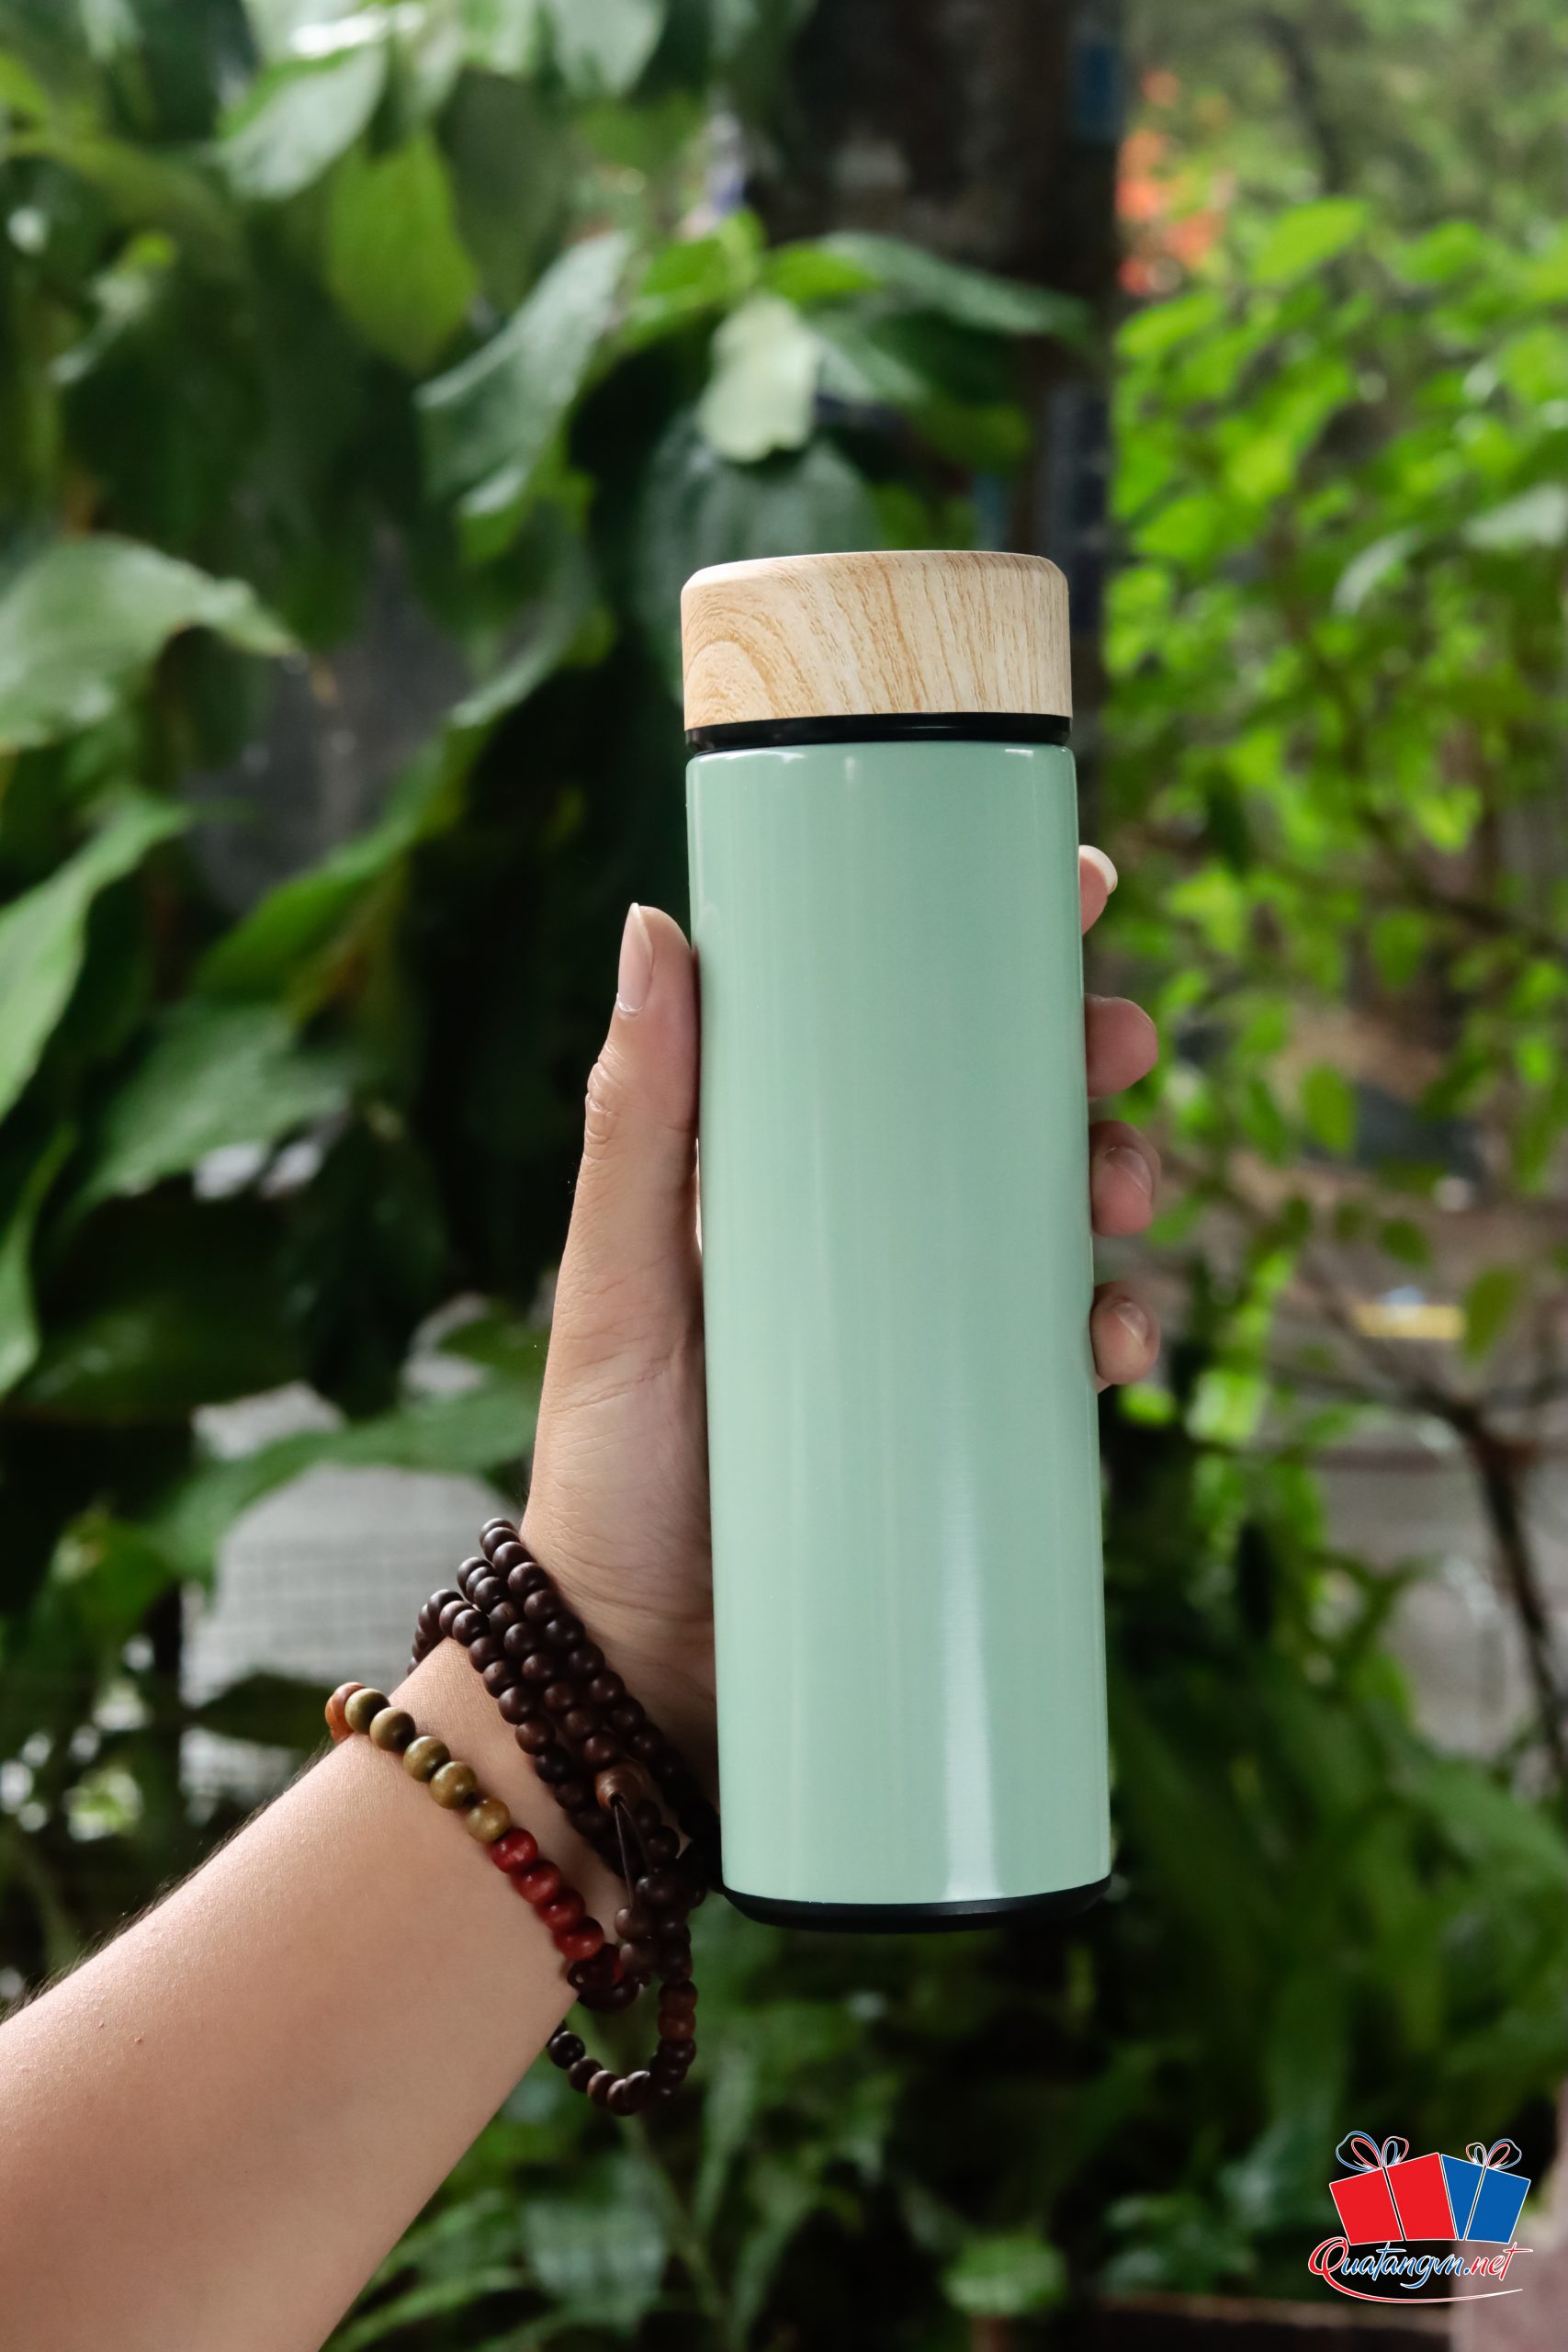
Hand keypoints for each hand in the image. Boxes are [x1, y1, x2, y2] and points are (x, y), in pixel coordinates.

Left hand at [522, 848, 1160, 1784]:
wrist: (642, 1667)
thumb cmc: (608, 1464)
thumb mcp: (616, 1277)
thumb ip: (636, 1118)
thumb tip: (654, 925)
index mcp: (777, 1173)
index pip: (892, 1028)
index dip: (993, 952)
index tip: (1080, 890)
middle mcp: (857, 1234)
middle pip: (994, 1109)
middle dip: (1078, 1059)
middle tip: (1121, 1040)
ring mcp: (916, 1329)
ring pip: (1049, 1217)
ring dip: (1114, 1177)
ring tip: (1123, 1183)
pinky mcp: (962, 1422)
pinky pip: (1059, 1351)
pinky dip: (1110, 1324)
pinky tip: (1118, 1330)